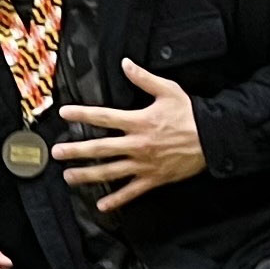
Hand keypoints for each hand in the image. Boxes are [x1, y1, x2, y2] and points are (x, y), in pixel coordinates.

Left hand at [55, 59, 205, 209]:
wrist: (213, 139)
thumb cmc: (190, 114)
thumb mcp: (168, 90)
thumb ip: (143, 78)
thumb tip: (125, 63)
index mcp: (139, 121)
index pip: (104, 116)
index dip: (82, 114)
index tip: (64, 113)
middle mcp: (137, 144)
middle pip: (101, 148)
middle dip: (76, 150)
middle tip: (56, 153)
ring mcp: (144, 164)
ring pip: (110, 172)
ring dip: (88, 175)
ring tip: (69, 177)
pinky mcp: (153, 179)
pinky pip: (132, 192)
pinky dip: (117, 200)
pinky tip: (102, 205)